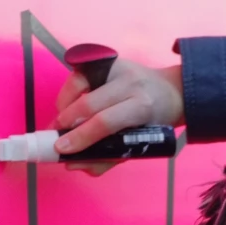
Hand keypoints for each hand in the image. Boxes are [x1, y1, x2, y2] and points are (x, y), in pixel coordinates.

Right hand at [51, 58, 183, 174]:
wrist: (171, 92)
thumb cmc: (152, 123)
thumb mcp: (136, 144)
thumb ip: (105, 158)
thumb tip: (72, 165)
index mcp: (142, 107)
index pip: (105, 122)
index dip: (81, 136)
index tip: (61, 149)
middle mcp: (130, 83)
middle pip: (88, 104)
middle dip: (65, 124)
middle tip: (54, 138)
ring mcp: (117, 67)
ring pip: (79, 85)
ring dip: (64, 107)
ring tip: (62, 123)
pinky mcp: (107, 59)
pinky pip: (78, 74)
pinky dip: (68, 92)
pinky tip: (68, 105)